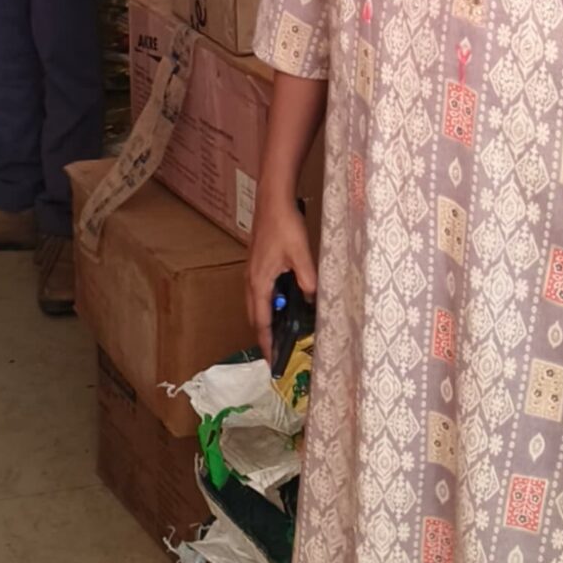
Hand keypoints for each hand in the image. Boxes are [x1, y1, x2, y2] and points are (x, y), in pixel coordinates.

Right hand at [247, 193, 316, 358]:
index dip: (267, 343)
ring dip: (266, 320)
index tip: (271, 362)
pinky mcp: (256, 264)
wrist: (273, 200)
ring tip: (280, 333)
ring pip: (256, 304)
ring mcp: (251, 272)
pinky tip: (282, 302)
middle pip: (255, 316)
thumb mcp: (301, 255)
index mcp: (259, 282)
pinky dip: (267, 304)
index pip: (261, 322)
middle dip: (265, 336)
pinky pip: (259, 292)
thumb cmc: (284, 225)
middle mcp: (251, 280)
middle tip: (277, 353)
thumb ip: (307, 280)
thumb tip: (312, 300)